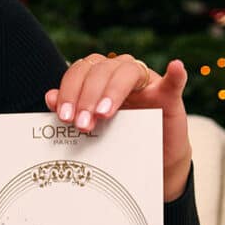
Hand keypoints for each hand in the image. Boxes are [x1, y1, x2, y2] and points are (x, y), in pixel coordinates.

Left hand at [44, 53, 191, 200]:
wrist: (149, 158)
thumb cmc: (117, 137)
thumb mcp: (91, 125)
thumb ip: (72, 109)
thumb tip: (49, 97)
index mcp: (99, 75)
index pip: (80, 71)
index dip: (69, 91)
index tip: (64, 116)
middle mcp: (121, 72)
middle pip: (100, 70)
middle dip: (86, 97)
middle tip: (82, 124)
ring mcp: (147, 82)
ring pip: (127, 71)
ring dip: (112, 91)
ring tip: (103, 113)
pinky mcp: (169, 96)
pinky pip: (173, 82)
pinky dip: (175, 74)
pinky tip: (175, 67)